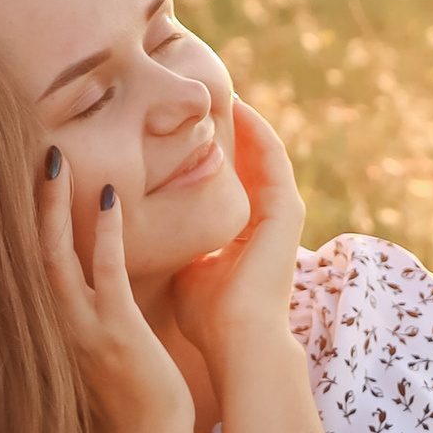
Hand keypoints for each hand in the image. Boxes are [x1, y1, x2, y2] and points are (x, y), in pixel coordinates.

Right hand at [36, 147, 196, 432]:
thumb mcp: (94, 344)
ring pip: (55, 256)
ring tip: (54, 160)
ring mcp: (82, 327)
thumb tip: (83, 272)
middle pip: (26, 250)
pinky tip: (110, 198)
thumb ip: (82, 307)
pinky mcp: (116, 332)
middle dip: (24, 201)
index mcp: (48, 321)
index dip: (16, 217)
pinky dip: (105, 234)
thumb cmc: (126, 393)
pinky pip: (106, 274)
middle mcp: (54, 322)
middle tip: (26, 150)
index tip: (14, 174)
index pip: (22, 260)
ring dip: (53, 207)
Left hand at [169, 102, 305, 380]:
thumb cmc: (210, 318)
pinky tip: (240, 107)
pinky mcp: (288, 212)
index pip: (234, 184)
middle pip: (253, 164)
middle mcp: (268, 223)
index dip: (214, 155)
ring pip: (267, 155)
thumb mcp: (187, 271)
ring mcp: (283, 216)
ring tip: (226, 90)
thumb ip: (179, 247)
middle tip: (210, 95)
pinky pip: (274, 159)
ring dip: (248, 123)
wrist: (238, 341)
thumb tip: (144, 233)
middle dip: (233, 131)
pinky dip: (259, 132)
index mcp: (247, 237)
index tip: (191, 129)